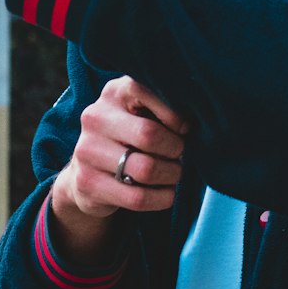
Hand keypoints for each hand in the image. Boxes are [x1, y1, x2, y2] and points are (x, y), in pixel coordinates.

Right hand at [51, 77, 188, 252]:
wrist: (88, 169)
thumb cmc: (130, 134)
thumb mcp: (143, 111)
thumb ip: (165, 108)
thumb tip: (200, 118)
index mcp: (114, 92)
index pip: (146, 90)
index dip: (174, 113)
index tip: (184, 128)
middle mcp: (95, 117)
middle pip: (148, 134)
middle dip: (175, 149)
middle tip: (181, 155)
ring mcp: (87, 150)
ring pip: (145, 169)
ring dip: (171, 175)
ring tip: (175, 174)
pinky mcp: (87, 182)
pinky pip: (137, 197)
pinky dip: (161, 198)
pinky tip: (167, 193)